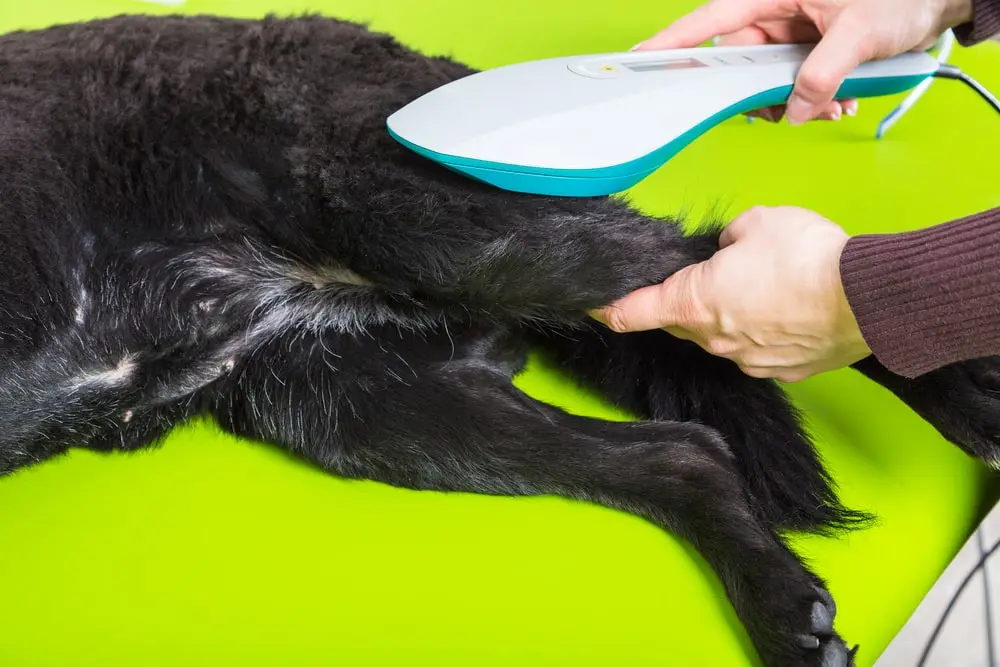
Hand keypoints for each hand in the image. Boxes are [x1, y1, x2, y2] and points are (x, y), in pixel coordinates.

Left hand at [591, 206, 871, 381]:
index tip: (593, 306)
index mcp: (693, 303)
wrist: (869, 298)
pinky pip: (761, 350)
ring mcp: (749, 362)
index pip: (631, 313)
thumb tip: (729, 247)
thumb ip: (729, 237)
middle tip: (710, 275)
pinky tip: (792, 310)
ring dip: (733, 315)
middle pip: (681, 323)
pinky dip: (767, 332)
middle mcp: (714, 341)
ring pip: (723, 337)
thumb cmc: (806, 256)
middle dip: (686, 302)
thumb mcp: (757, 222)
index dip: (607, 308)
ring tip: (767, 287)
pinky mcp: (784, 372)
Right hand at [633, 0, 973, 124]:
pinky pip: (791, 83)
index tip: (639, 59)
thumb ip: (821, 75)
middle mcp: (775, 13)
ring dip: (792, 102)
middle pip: (738, 63)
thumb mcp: (859, 33)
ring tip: (830, 106)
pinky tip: (836, 103)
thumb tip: (794, 111)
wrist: (938, 1)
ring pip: (765, 80)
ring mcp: (791, 33)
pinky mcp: (807, 50)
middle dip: (761, 94)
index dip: (673, 42)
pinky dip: (810, 100)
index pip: (710, 21)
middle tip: (792, 109)